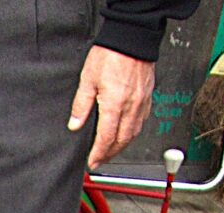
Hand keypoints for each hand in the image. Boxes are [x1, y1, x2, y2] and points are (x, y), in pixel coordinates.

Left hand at [68, 46, 154, 167]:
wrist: (132, 38)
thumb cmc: (111, 54)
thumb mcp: (88, 79)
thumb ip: (81, 105)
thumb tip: (75, 125)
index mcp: (114, 104)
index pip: (106, 138)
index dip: (99, 153)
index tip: (92, 162)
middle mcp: (131, 106)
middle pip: (122, 140)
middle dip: (110, 154)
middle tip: (100, 161)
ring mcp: (142, 102)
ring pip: (134, 133)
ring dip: (122, 146)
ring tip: (111, 152)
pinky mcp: (148, 96)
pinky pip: (142, 121)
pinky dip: (133, 132)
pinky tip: (126, 133)